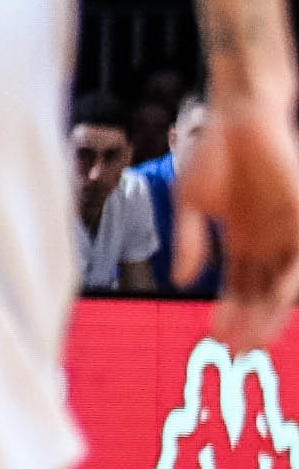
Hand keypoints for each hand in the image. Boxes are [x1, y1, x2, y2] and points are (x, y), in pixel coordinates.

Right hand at [179, 93, 298, 351]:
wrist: (238, 117)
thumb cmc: (211, 154)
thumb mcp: (189, 203)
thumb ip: (187, 241)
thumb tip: (181, 280)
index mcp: (240, 241)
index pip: (237, 288)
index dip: (227, 314)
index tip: (215, 338)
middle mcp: (267, 243)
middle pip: (262, 294)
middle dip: (251, 324)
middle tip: (239, 351)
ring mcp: (286, 232)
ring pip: (283, 284)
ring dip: (272, 313)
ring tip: (258, 337)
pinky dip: (292, 280)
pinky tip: (280, 297)